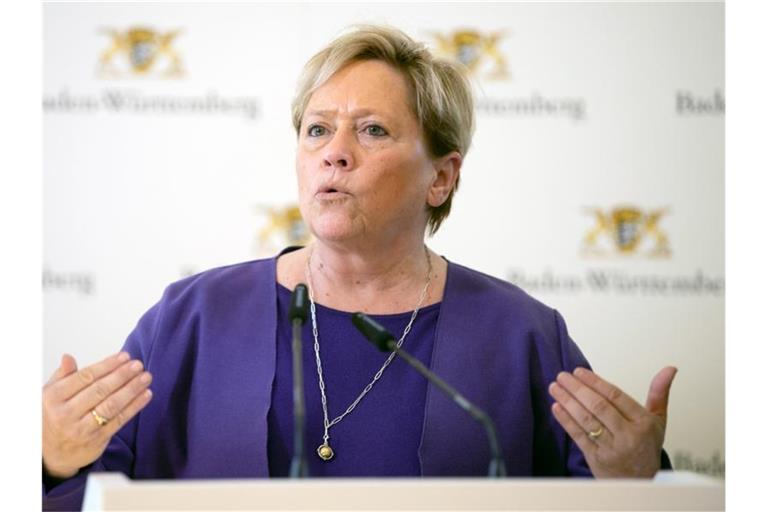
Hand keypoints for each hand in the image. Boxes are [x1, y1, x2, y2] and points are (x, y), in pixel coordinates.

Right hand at [42, 352, 152, 478]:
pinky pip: (119, 420)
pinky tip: (146, 394)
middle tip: (138, 365)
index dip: (107, 365)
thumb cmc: (53, 417)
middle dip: (122, 375)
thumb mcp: (49, 395)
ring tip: (146, 377)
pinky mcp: (96, 440)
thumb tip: (68, 357)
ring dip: (132, 389)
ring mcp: (81, 429)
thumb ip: (62, 375)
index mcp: (53, 397)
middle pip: (100, 390)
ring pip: (111, 405)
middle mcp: (66, 414)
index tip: (125, 356)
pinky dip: (134, 406)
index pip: (85, 377)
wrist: (51, 454)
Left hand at [548, 366, 676, 477]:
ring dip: (568, 402)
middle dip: (578, 389)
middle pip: (599, 407)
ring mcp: (611, 448)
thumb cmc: (646, 447)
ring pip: (587, 421)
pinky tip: (556, 407)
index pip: (616, 397)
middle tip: (563, 376)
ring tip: (555, 387)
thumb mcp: (657, 420)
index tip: (579, 371)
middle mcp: (628, 436)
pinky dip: (566, 421)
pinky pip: (579, 436)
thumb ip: (659, 393)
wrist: (640, 482)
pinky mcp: (596, 459)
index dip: (595, 382)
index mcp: (643, 423)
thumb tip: (669, 369)